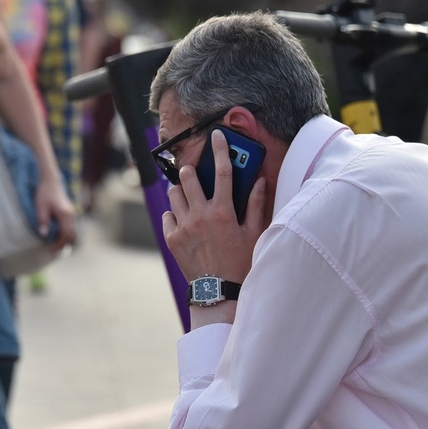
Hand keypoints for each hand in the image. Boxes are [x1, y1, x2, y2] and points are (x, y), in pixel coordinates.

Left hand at [35, 177, 76, 250]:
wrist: (51, 181)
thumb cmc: (45, 193)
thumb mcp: (41, 208)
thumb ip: (43, 221)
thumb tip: (44, 235)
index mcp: (65, 215)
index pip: (65, 235)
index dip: (59, 244)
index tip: (51, 249)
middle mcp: (71, 215)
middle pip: (71, 235)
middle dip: (63, 244)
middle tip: (54, 250)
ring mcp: (72, 213)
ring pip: (72, 231)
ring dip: (65, 239)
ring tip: (55, 244)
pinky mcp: (70, 212)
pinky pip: (71, 226)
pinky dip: (66, 233)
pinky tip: (58, 234)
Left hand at [161, 129, 265, 283]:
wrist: (219, 292)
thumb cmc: (240, 263)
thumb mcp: (253, 233)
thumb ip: (255, 205)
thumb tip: (260, 181)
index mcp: (222, 211)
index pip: (223, 172)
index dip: (220, 150)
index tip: (217, 136)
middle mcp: (200, 215)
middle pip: (188, 178)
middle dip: (191, 171)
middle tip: (196, 175)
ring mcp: (183, 227)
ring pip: (174, 194)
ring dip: (181, 191)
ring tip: (190, 199)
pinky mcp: (172, 239)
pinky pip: (167, 216)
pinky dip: (174, 214)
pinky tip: (184, 221)